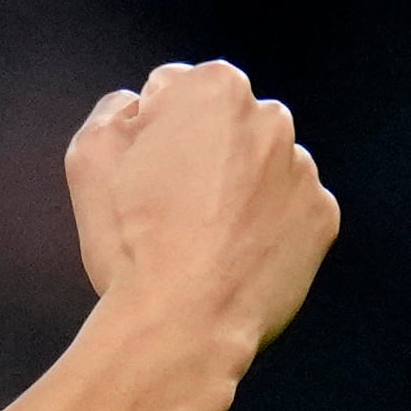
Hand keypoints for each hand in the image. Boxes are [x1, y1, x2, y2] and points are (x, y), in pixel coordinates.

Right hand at [64, 61, 338, 366]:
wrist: (184, 323)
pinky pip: (286, 212)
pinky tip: (232, 257)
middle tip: (168, 208)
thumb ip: (115, 109)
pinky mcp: (322, 219)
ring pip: (258, 169)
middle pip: (223, 127)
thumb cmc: (130, 236)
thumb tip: (140, 107)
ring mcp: (303, 170)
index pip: (172, 91)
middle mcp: (271, 119)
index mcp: (215, 87)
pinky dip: (264, 227)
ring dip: (234, 189)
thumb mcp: (88, 154)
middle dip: (200, 153)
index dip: (148, 134)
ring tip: (200, 241)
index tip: (141, 176)